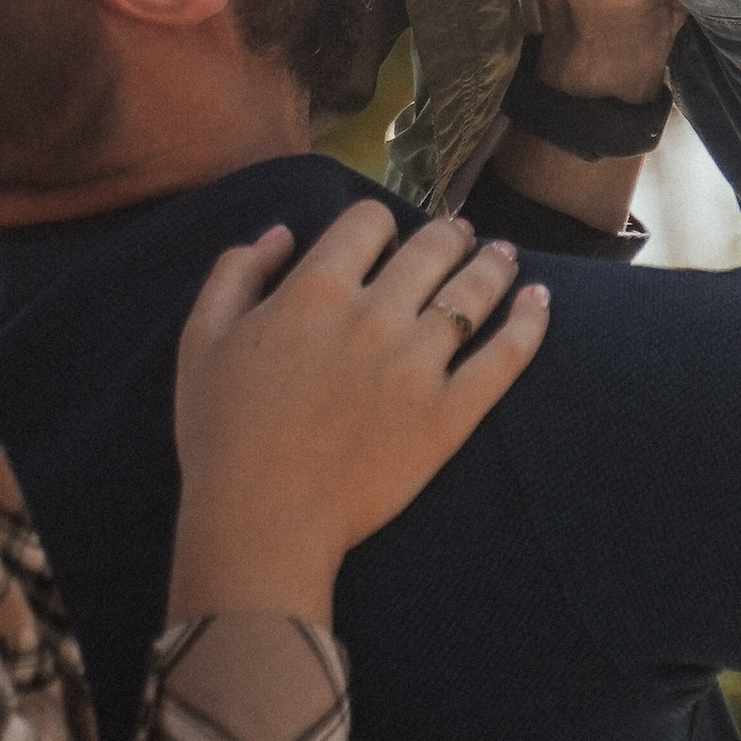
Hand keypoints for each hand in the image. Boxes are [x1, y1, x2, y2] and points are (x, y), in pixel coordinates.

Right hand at [168, 202, 545, 625]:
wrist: (262, 518)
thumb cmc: (220, 433)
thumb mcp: (201, 339)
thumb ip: (236, 273)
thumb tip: (280, 234)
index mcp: (316, 289)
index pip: (367, 222)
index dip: (377, 222)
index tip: (381, 238)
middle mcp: (376, 314)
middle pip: (431, 247)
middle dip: (449, 233)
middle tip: (461, 234)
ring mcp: (419, 364)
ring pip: (473, 292)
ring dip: (494, 264)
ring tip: (505, 256)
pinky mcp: (451, 414)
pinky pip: (504, 357)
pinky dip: (528, 323)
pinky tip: (539, 301)